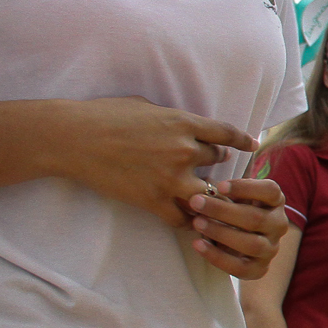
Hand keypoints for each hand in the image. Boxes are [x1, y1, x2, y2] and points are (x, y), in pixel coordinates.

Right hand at [56, 96, 258, 227]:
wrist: (75, 139)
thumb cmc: (105, 115)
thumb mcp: (146, 106)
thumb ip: (171, 118)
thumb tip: (183, 124)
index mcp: (183, 123)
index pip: (225, 133)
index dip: (241, 140)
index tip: (252, 145)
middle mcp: (184, 150)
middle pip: (216, 162)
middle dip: (215, 165)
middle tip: (213, 170)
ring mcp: (170, 178)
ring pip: (207, 193)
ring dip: (209, 196)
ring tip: (210, 201)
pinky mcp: (153, 200)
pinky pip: (182, 218)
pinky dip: (187, 220)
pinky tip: (189, 221)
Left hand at [187, 177, 288, 278]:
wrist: (238, 244)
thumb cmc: (233, 211)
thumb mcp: (236, 196)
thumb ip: (227, 190)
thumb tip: (206, 183)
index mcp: (275, 202)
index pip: (270, 191)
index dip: (246, 188)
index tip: (220, 186)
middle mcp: (278, 225)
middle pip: (256, 218)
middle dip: (222, 210)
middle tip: (196, 202)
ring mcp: (271, 248)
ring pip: (251, 244)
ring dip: (221, 232)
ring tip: (197, 223)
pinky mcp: (260, 269)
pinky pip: (240, 267)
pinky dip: (217, 256)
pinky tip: (198, 244)